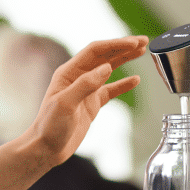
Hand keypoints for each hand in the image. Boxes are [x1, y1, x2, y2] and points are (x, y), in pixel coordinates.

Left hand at [26, 35, 149, 165]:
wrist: (46, 148)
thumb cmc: (49, 126)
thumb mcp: (65, 104)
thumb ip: (85, 85)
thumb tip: (106, 68)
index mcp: (69, 72)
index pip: (95, 51)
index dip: (115, 45)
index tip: (133, 43)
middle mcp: (77, 77)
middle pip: (104, 56)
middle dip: (123, 47)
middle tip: (143, 41)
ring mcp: (86, 90)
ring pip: (109, 69)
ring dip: (125, 59)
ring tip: (142, 51)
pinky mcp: (91, 104)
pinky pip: (110, 90)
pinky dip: (123, 84)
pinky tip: (135, 80)